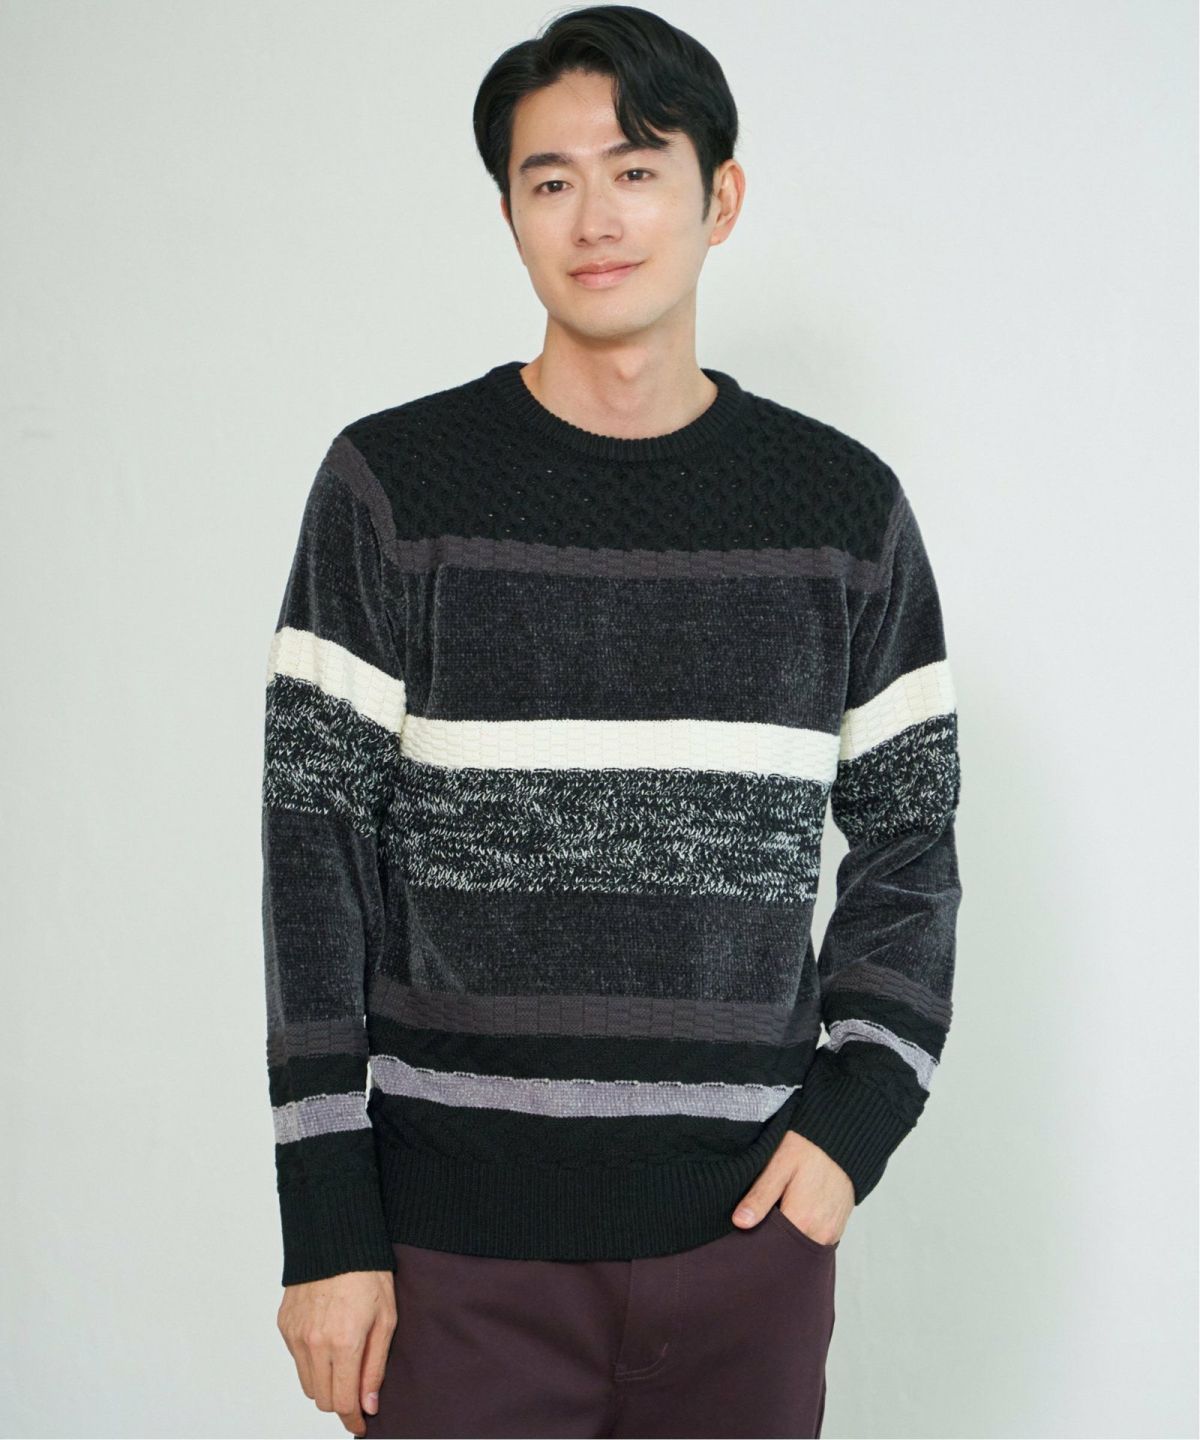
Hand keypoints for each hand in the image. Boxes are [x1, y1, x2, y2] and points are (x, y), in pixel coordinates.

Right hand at [277, 1270, 396, 1436]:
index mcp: (343, 1343)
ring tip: (343, 1364)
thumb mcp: (386, 1320)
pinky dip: (311, 1362)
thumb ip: (375, 1367)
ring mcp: (296, 1335)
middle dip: (340, 1402)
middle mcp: (314, 1343)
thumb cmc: (369, 1273)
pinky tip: (327, 1343)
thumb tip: (369, 1405)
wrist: (337, 1238)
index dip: (353, 1419)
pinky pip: (296, 1360)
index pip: (342, 1401)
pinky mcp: (285, 1325)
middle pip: (322, 1399)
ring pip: (307, 1384)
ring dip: (325, 1384)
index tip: (360, 1424)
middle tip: (356, 1392)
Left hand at [731, 1131, 854, 1245]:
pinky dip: (800, 1236)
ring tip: (774, 1219)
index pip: (771, 1247)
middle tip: (757, 1223)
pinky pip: (813, 1243)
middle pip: (786, 1251)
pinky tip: (791, 1219)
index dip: (755, 1241)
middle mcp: (819, 1233)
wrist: (842, 1140)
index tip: (744, 1232)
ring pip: (799, 1248)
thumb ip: (760, 1196)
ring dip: (786, 1240)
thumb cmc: (807, 1149)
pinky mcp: (837, 1231)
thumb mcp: (778, 1165)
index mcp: (801, 1220)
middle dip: (770, 1243)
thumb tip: (739, 1222)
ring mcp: (830, 1234)